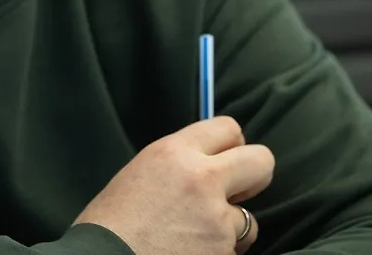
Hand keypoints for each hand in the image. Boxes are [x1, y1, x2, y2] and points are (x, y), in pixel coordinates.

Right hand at [74, 116, 273, 254]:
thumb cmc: (110, 223)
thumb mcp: (140, 173)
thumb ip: (177, 164)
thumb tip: (205, 166)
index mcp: (175, 152)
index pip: (228, 128)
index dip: (231, 145)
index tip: (226, 159)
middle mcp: (202, 178)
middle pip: (261, 160)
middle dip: (254, 176)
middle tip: (238, 192)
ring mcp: (217, 220)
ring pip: (250, 219)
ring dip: (231, 228)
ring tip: (196, 237)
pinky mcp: (223, 252)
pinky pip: (234, 250)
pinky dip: (218, 253)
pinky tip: (190, 252)